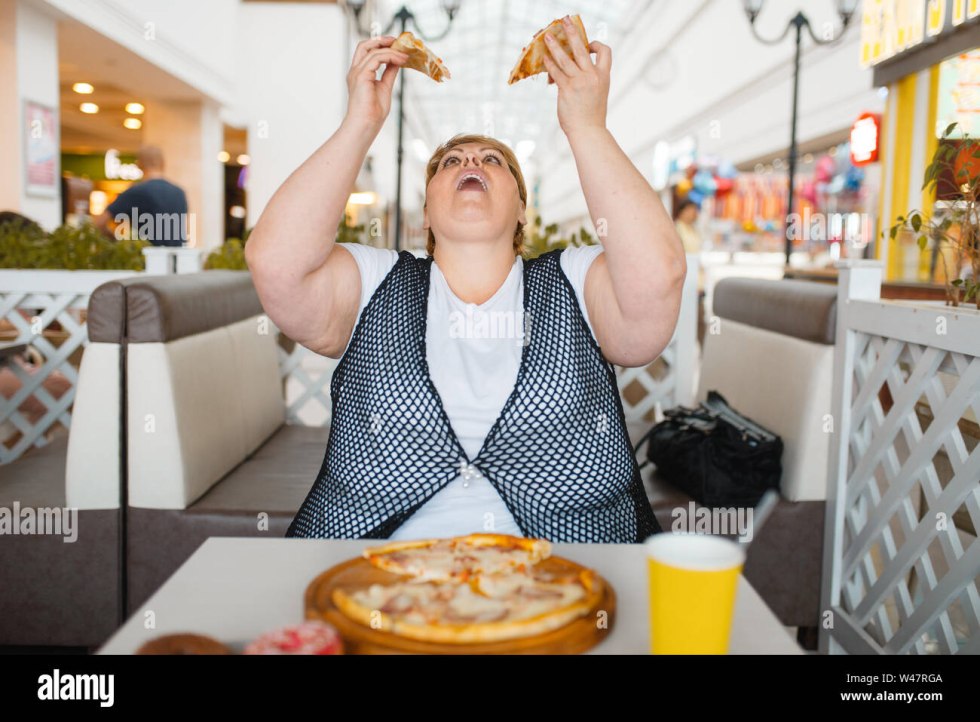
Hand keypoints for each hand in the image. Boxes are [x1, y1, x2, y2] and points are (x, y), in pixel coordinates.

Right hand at [343, 36, 408, 132]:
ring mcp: (357, 72)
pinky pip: (377, 58)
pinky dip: (390, 56)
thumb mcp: (385, 87)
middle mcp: (356, 71)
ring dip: (392, 51)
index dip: (380, 45)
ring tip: (405, 55)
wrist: (366, 125)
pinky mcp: (361, 75)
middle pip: (364, 45)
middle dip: (381, 40)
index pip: (366, 52)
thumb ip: (389, 73)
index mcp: (359, 74)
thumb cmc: (373, 113)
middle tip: (397, 41)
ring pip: (373, 51)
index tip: (395, 45)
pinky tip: (400, 60)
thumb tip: (396, 62)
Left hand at [541, 16, 610, 137]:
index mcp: (604, 77)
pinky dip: (549, 63)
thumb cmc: (591, 117)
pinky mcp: (567, 88)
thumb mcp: (596, 95)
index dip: (596, 45)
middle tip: (565, 21)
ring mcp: (580, 81)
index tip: (588, 45)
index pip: (605, 52)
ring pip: (565, 58)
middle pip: (582, 48)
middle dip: (572, 32)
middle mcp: (593, 76)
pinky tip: (544, 58)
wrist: (589, 132)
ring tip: (546, 36)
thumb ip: (587, 82)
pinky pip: (556, 71)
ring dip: (554, 45)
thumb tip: (567, 75)